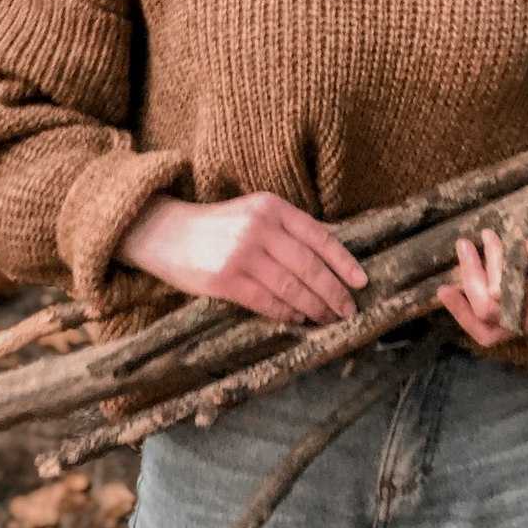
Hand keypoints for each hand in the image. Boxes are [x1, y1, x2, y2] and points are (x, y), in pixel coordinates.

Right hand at [115, 191, 367, 324]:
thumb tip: (338, 242)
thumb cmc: (218, 228)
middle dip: (333, 292)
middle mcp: (258, 227)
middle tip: (347, 311)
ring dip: (314, 307)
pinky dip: (287, 313)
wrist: (166, 233)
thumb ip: (291, 228)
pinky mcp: (225, 279)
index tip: (361, 282)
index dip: (343, 262)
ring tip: (328, 319)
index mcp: (271, 207)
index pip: (319, 236)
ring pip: (291, 287)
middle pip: (309, 266)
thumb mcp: (255, 214)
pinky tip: (299, 319)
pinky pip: (267, 302)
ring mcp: (241, 253)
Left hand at [436, 230, 527, 345]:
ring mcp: (526, 324)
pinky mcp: (525, 322)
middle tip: (466, 243)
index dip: (490, 268)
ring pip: (484, 328)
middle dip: (471, 277)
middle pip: (486, 311)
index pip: (502, 295)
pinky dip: (468, 315)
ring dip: (463, 302)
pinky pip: (489, 328)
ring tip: (450, 275)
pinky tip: (456, 294)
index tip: (492, 235)